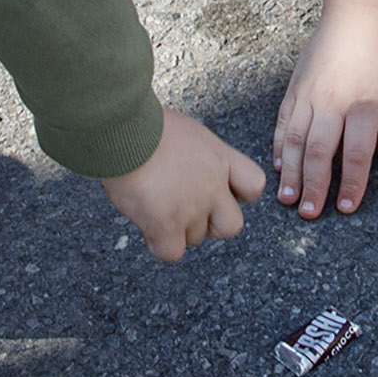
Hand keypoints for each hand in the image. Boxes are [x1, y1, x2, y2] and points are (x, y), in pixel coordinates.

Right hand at [100, 108, 266, 261]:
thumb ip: (199, 157)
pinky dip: (159, 244)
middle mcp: (213, 186)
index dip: (238, 196)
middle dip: (211, 225)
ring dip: (177, 230)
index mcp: (221, 158)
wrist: (124, 130)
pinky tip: (147, 225)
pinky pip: (172, 252)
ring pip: (195, 239)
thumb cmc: (146, 124)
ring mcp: (192, 208)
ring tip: (154, 206)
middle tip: (186, 211)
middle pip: (231, 225)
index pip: (254, 186)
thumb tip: (189, 171)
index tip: (220, 193)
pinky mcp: (167, 225)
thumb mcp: (188, 133)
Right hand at [275, 0, 377, 217]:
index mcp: (364, 107)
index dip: (350, 185)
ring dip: (290, 173)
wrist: (357, 15)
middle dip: (314, 187)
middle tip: (309, 214)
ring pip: (294, 141)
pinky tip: (277, 165)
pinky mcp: (295, 88)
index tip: (346, 208)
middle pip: (319, 153)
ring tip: (286, 198)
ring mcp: (310, 95)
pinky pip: (282, 122)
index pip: (355, 155)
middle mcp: (333, 103)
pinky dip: (278, 146)